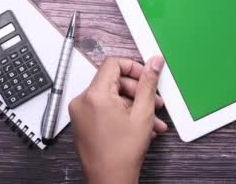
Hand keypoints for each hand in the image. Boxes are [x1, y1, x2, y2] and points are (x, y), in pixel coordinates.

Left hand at [69, 56, 166, 183]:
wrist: (109, 180)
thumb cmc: (122, 154)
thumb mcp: (143, 113)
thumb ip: (148, 84)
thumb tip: (153, 63)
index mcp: (95, 95)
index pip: (113, 64)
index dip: (133, 67)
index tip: (146, 76)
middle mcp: (83, 100)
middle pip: (113, 80)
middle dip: (137, 90)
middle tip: (155, 101)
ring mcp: (80, 112)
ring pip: (111, 96)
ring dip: (133, 104)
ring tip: (151, 118)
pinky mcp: (82, 122)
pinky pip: (103, 107)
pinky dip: (121, 112)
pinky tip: (138, 124)